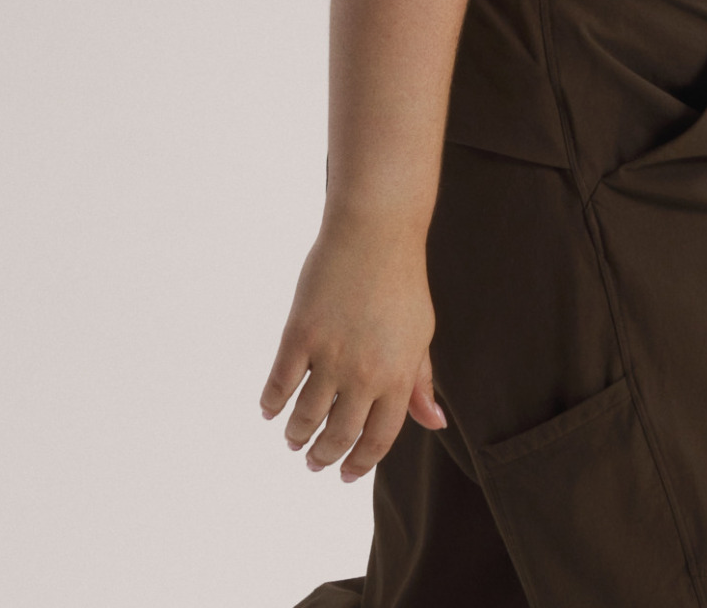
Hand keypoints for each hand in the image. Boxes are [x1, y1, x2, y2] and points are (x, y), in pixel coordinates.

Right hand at [259, 218, 447, 481]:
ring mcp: (330, 355)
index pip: (378, 440)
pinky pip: (279, 384)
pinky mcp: (299, 335)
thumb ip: (421, 383)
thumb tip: (435, 424)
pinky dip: (271, 404)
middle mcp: (364, 374)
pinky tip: (270, 410)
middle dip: (323, 456)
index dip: (360, 463)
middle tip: (313, 462)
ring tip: (293, 439)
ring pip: (305, 417)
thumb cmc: (402, 282)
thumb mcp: (421, 334)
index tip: (345, 474)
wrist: (375, 232)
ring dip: (296, 436)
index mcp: (398, 376)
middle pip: (338, 436)